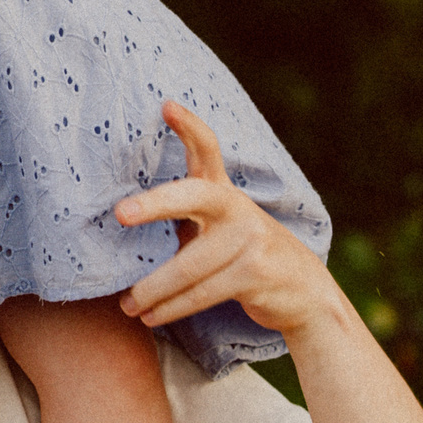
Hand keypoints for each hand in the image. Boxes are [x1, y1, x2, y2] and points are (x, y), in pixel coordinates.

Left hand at [114, 101, 347, 336]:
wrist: (303, 290)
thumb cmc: (240, 255)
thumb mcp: (218, 227)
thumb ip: (186, 215)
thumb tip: (119, 215)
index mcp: (223, 193)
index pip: (207, 150)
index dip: (189, 127)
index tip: (166, 106)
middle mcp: (237, 208)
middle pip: (191, 197)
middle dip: (154, 204)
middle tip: (120, 213)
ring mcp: (249, 239)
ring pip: (187, 266)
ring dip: (152, 290)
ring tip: (128, 305)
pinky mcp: (254, 273)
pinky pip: (201, 293)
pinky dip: (172, 307)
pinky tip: (152, 316)